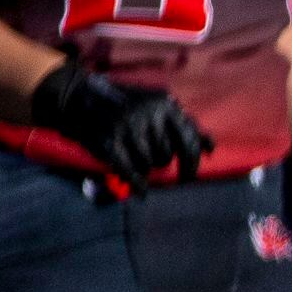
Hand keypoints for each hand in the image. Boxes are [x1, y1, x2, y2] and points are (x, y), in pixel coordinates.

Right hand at [28, 62, 209, 186]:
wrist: (81, 99)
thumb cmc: (127, 106)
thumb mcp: (157, 107)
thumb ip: (185, 125)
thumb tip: (211, 148)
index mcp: (164, 104)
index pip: (188, 140)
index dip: (191, 162)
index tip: (189, 176)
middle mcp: (147, 114)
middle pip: (167, 155)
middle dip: (161, 161)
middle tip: (152, 159)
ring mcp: (127, 127)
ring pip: (149, 164)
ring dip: (145, 167)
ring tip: (135, 157)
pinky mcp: (109, 143)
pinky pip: (131, 172)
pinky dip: (138, 185)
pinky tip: (142, 192)